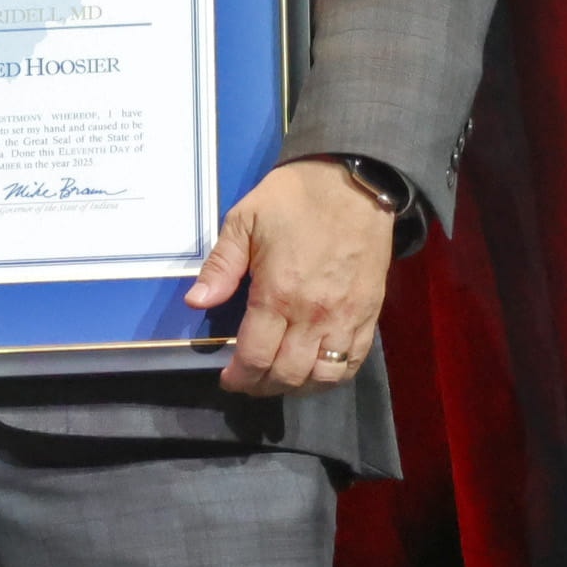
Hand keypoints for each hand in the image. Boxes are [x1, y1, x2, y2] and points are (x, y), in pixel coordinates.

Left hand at [185, 158, 395, 395]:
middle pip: (287, 374)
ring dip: (297, 386)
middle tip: (249, 379)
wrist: (354, 181)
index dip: (238, 377)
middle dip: (262, 385)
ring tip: (280, 377)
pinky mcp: (370, 314)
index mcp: (278, 293)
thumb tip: (196, 302)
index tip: (228, 378)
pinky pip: (352, 362)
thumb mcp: (244, 220)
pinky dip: (332, 376)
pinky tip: (315, 369)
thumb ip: (221, 266)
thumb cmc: (294, 198)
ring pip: (322, 377)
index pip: (255, 356)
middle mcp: (313, 314)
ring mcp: (346, 318)